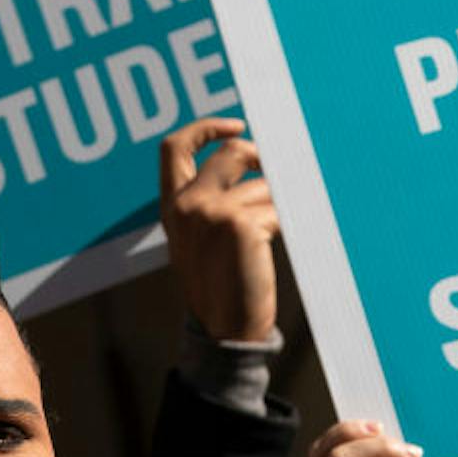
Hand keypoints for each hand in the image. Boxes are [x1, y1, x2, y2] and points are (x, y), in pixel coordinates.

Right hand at [159, 118, 278, 342]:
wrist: (226, 331)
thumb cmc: (221, 285)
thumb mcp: (199, 238)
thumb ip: (208, 199)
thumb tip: (248, 156)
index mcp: (172, 207)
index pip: (173, 147)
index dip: (205, 127)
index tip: (235, 126)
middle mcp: (186, 205)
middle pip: (232, 152)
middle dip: (261, 157)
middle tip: (278, 174)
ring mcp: (211, 213)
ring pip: (263, 185)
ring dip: (276, 204)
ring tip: (271, 236)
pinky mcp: (240, 225)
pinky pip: (277, 208)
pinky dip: (285, 222)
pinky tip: (273, 247)